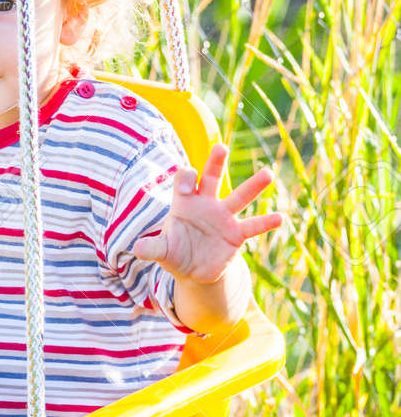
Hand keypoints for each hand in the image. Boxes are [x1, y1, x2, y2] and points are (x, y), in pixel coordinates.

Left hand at [132, 144, 282, 284]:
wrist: (193, 269)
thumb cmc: (175, 252)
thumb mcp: (162, 252)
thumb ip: (152, 248)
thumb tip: (137, 249)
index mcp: (185, 203)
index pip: (185, 180)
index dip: (186, 178)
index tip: (188, 184)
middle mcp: (206, 204)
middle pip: (212, 178)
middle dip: (215, 163)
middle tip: (220, 147)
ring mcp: (223, 218)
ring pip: (239, 197)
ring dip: (254, 186)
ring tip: (268, 173)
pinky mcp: (236, 234)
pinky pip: (252, 226)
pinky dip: (265, 223)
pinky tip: (279, 218)